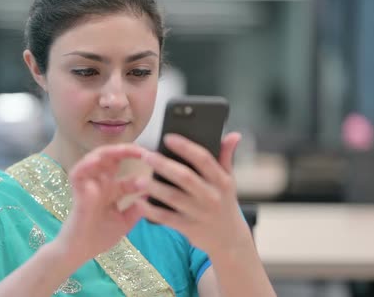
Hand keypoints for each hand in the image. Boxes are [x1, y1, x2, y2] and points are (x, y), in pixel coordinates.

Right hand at [55, 144, 145, 262]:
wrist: (80, 252)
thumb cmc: (99, 237)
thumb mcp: (124, 223)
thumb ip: (136, 210)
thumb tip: (150, 195)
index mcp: (112, 191)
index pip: (128, 175)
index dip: (141, 176)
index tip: (158, 164)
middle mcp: (101, 184)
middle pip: (112, 159)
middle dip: (126, 151)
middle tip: (143, 151)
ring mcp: (89, 186)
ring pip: (95, 159)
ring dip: (108, 152)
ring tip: (124, 150)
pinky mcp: (77, 191)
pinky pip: (78, 173)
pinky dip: (85, 165)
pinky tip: (96, 161)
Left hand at [137, 133, 251, 253]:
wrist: (229, 239)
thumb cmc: (224, 202)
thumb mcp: (229, 180)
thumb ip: (227, 156)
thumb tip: (234, 135)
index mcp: (222, 181)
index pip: (204, 159)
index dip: (186, 147)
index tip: (168, 137)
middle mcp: (211, 196)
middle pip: (185, 177)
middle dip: (164, 165)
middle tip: (146, 155)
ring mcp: (200, 213)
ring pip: (173, 197)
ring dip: (154, 188)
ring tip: (138, 179)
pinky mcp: (189, 227)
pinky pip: (166, 218)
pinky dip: (152, 210)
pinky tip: (139, 202)